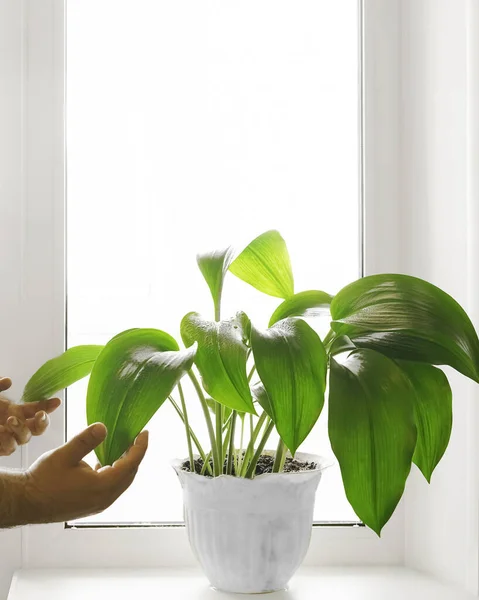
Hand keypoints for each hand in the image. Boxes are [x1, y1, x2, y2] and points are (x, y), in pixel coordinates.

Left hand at [0, 377, 60, 455]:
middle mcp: (12, 425)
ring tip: (10, 421)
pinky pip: (6, 448)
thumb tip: (9, 382)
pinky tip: (1, 431)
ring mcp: (4, 437)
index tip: (57, 401)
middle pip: (36, 429)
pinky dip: (5, 440)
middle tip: (38, 416)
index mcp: (14, 411)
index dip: (47, 406)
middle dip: (41, 422)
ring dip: (20, 430)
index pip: (36, 410)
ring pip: (22, 440)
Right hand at [23, 423, 147, 522]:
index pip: (131, 464)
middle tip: (135, 436)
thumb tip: (104, 427)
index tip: (144, 432)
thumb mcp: (65, 455)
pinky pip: (111, 487)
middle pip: (129, 474)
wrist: (27, 502)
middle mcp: (105, 498)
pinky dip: (114, 472)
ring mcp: (98, 504)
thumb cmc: (44, 480)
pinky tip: (106, 462)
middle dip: (135, 454)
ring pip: (121, 482)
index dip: (140, 447)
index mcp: (103, 486)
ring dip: (125, 464)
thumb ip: (86, 441)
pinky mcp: (91, 505)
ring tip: (124, 446)